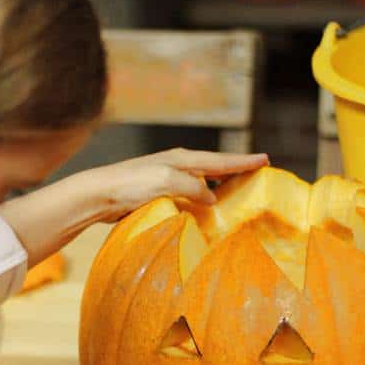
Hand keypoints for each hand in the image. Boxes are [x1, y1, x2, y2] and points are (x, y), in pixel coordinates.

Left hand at [94, 148, 268, 221]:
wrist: (98, 194)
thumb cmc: (131, 185)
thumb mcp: (168, 182)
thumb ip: (194, 187)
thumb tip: (212, 197)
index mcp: (183, 159)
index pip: (221, 160)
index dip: (244, 162)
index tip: (266, 160)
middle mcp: (176, 165)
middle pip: (214, 165)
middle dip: (235, 168)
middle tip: (257, 170)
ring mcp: (166, 177)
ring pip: (202, 178)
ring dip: (220, 181)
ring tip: (236, 187)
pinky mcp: (156, 192)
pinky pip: (189, 192)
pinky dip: (203, 195)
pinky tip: (204, 205)